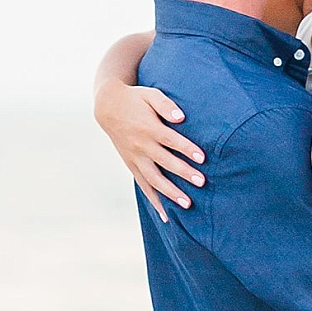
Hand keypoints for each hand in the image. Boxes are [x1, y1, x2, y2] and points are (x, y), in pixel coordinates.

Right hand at [94, 82, 204, 219]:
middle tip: (202, 182)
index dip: (186, 148)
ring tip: (187, 204)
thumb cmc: (136, 99)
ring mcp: (135, 158)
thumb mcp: (150, 95)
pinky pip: (143, 186)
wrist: (108, 107)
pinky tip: (165, 215)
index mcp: (148, 128)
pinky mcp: (131, 165)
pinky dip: (154, 201)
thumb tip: (181, 117)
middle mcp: (141, 146)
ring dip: (170, 192)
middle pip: (164, 162)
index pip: (170, 140)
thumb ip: (166, 105)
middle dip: (183, 173)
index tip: (203, 157)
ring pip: (153, 179)